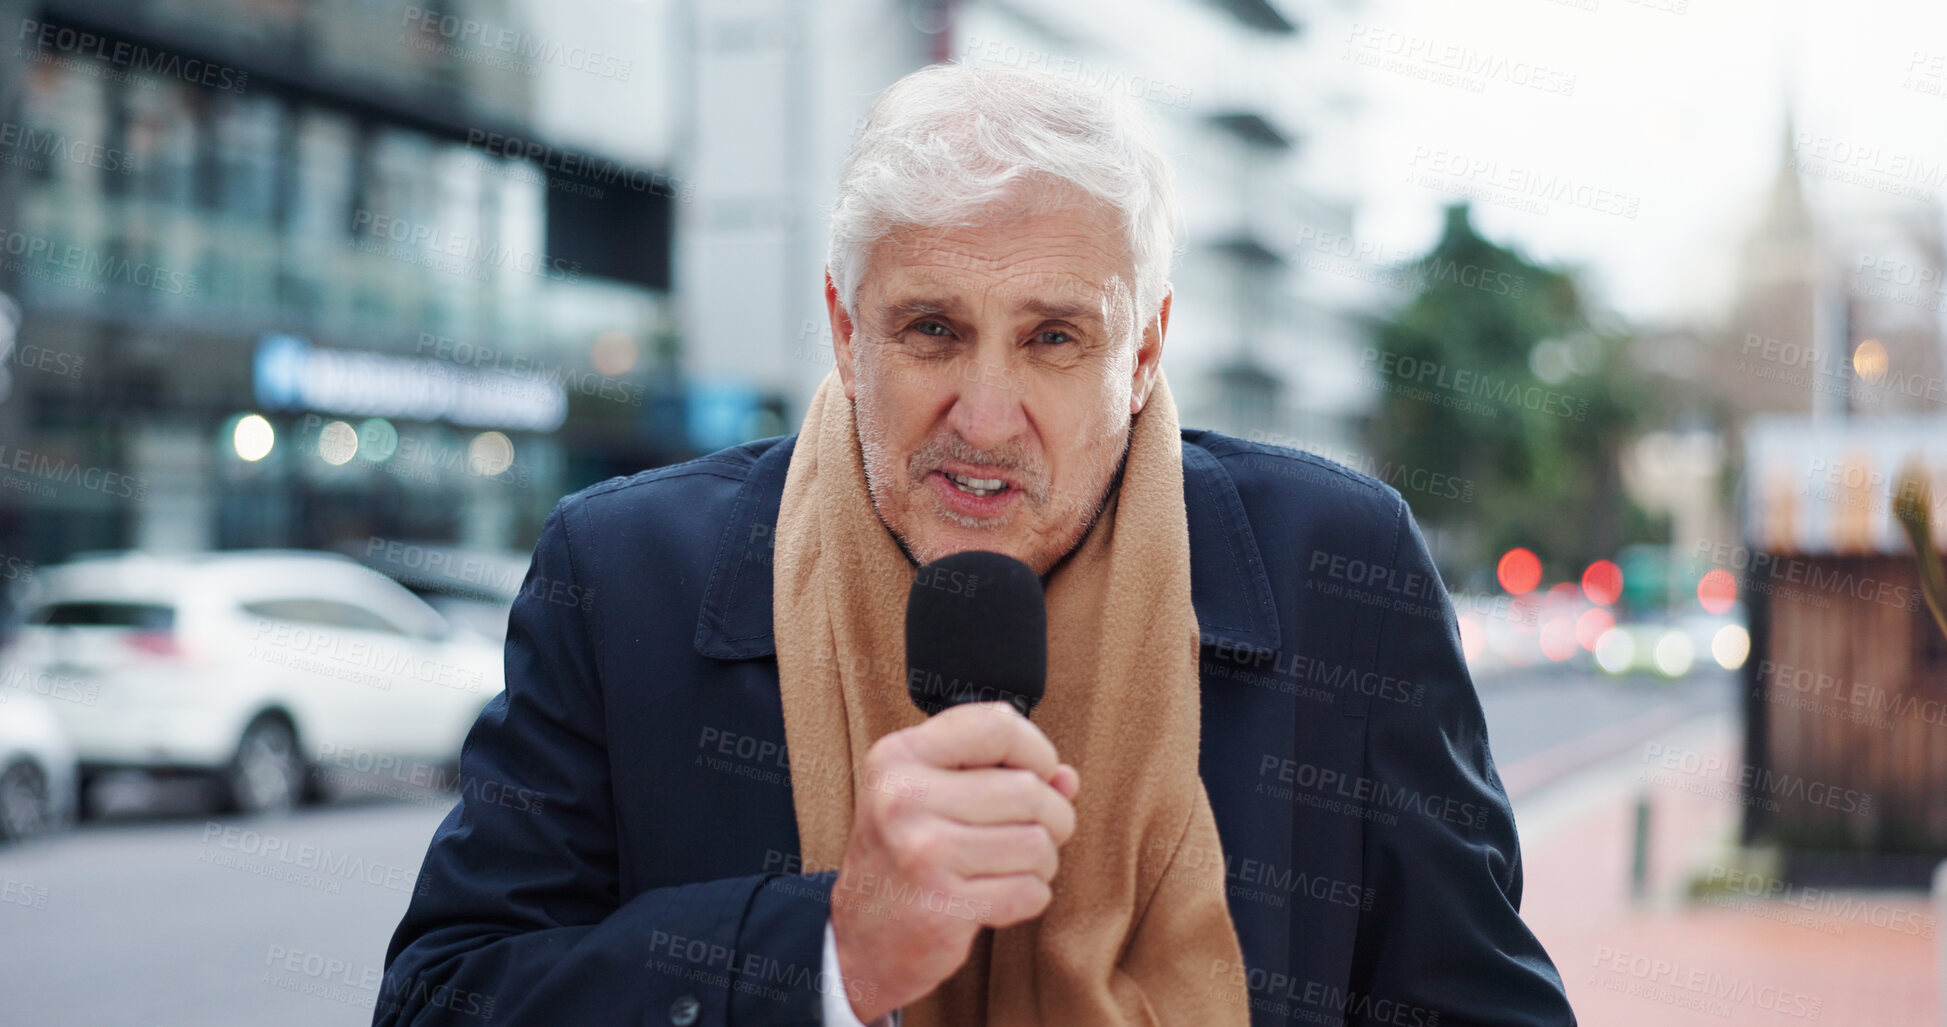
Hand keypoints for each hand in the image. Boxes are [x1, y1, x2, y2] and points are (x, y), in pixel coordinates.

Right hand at [829, 702, 1079, 1021]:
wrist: (862, 938)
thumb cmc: (909, 854)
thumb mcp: (935, 795)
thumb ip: (1001, 773)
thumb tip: (1067, 778)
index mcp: (899, 756)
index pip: (998, 725)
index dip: (1037, 750)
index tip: (1037, 775)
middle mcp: (904, 798)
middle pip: (1030, 790)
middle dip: (1053, 817)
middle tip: (1033, 835)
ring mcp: (921, 853)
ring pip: (1038, 844)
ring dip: (1042, 862)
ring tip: (1011, 867)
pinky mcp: (941, 907)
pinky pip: (1030, 891)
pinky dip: (1030, 897)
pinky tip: (998, 897)